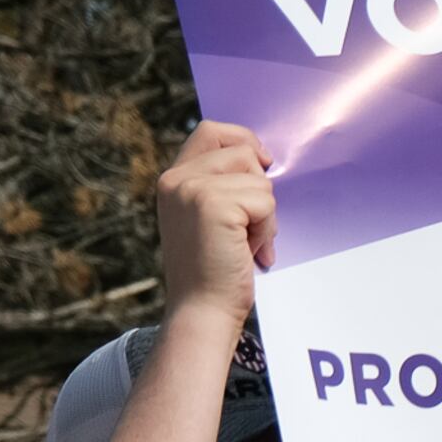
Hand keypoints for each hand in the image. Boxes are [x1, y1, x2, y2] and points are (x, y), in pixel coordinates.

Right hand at [153, 122, 275, 326]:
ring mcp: (192, 188)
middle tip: (250, 227)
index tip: (263, 165)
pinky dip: (267, 229)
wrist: (203, 310)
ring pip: (258, 179)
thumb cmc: (215, 272)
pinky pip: (265, 202)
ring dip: (265, 215)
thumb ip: (223, 187)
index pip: (211, 132)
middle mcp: (177, 178)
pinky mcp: (213, 203)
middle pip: (242, 150)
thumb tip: (262, 159)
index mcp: (174, 179)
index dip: (244, 141)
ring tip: (245, 244)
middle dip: (259, 187)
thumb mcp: (212, 220)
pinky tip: (249, 252)